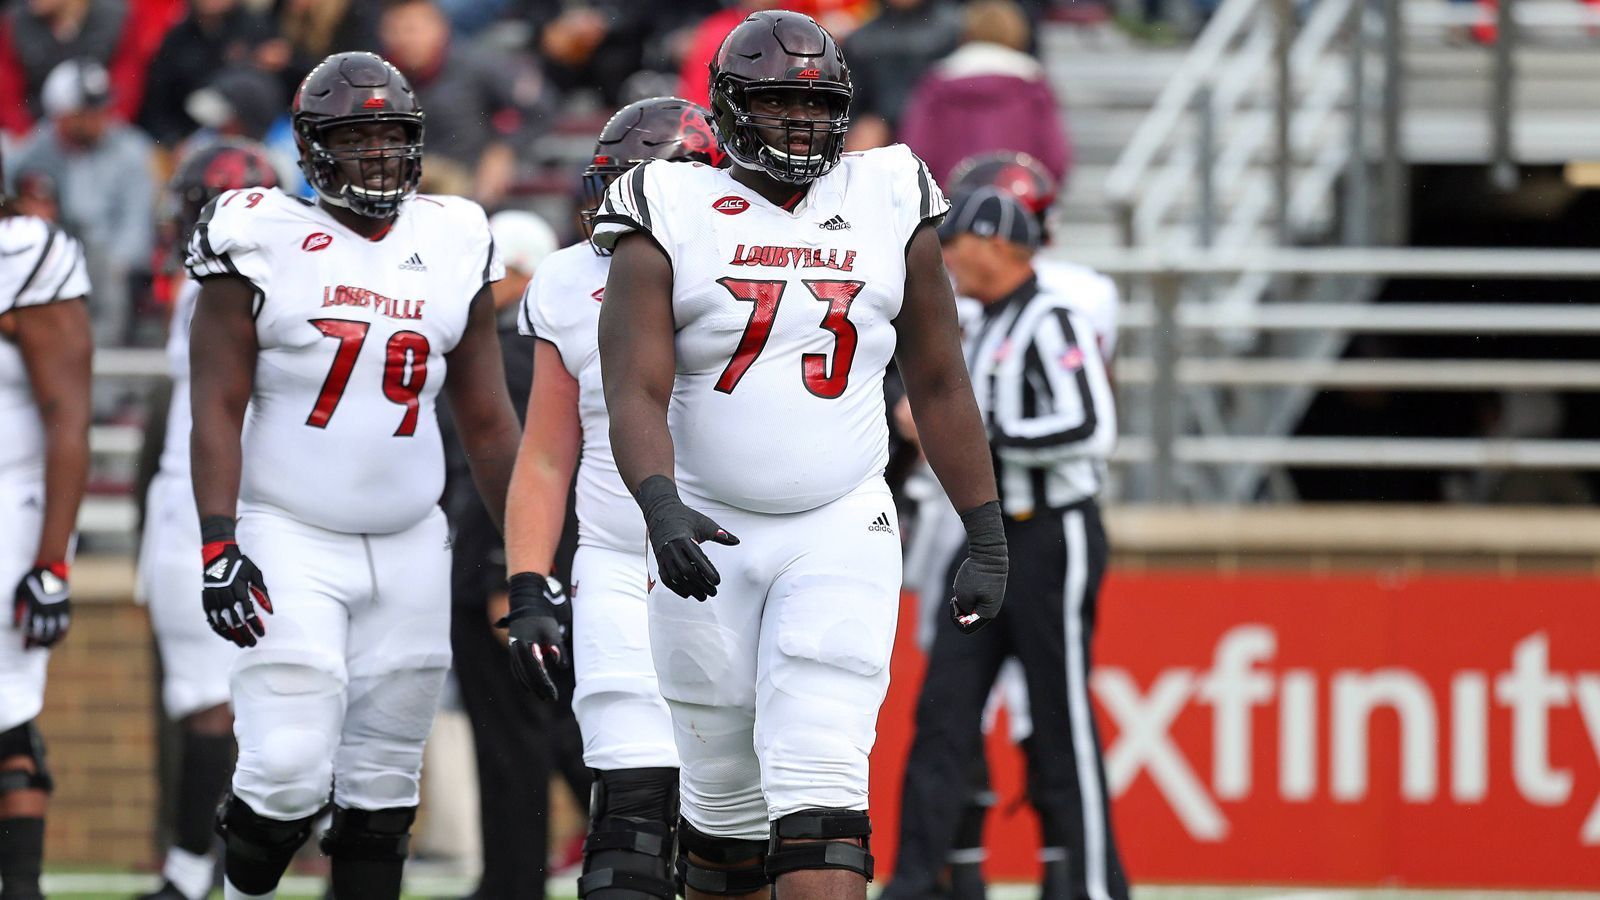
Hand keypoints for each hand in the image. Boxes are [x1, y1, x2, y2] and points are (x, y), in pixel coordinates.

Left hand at [13, 563, 69, 648]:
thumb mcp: (19, 591)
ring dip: (52, 640)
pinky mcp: (66, 606)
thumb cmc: (31, 579)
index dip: (31, 640)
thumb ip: (17, 608)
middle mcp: (50, 608)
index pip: (35, 628)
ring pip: (58, 629)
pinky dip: (62, 633)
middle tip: (32, 649)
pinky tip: (56, 638)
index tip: (26, 646)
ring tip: (44, 646)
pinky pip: (65, 623)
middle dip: (39, 642)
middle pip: (47, 631)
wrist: (51, 568)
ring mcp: (60, 608)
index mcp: (38, 606)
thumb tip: (16, 625)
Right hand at [202, 540, 271, 647]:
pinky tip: (228, 636)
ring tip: (242, 643)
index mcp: (238, 587)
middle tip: (253, 643)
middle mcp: (224, 595)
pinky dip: (219, 630)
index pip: (248, 612)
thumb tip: (270, 611)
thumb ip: (262, 593)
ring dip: (233, 635)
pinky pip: (212, 619)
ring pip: (222, 622)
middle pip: (235, 620)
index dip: (256, 624)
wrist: (218, 555)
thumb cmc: (241, 565)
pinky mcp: (206, 600)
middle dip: (245, 634)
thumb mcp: (255, 574)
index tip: (262, 633)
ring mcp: (214, 598)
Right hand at [496, 572, 568, 699]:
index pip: (536, 670)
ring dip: (530, 686)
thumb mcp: (552, 631)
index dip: (545, 684)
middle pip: (527, 675)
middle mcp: (517, 650)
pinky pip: (516, 668)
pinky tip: (528, 688)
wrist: (526, 602)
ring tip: (542, 696)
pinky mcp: (513, 650)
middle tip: (549, 698)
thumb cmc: (542, 617)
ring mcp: (513, 650)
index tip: (553, 694)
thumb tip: (562, 666)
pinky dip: (521, 679)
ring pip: (520, 673)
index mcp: (528, 645)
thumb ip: (558, 648)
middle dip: (538, 688)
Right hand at [635, 475, 738, 600]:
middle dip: (701, 584)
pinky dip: (676, 588)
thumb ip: (720, 533)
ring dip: (690, 589)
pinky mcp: (659, 560)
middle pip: (686, 572)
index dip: (707, 572)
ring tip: (702, 596)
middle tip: (713, 591)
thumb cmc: (684, 517)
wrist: (661, 512)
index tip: (717, 580)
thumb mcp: (704, 523)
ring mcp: (664, 556)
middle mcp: (671, 548)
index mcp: (683, 538)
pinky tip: (687, 593)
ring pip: (676, 577)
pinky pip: (666, 578)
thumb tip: (735, 541)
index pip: (697, 559)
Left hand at [949, 501, 1006, 633]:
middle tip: (956, 595)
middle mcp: (992, 609)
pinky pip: (973, 597)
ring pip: (969, 607)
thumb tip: (966, 611)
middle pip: (968, 618)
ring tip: (963, 587)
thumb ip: (963, 608)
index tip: (954, 602)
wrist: (989, 554)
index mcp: (987, 615)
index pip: (966, 627)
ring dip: (962, 600)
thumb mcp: (963, 595)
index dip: (956, 618)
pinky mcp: (989, 591)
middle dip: (958, 609)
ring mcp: (991, 600)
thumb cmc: (976, 574)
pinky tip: (967, 582)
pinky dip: (966, 592)